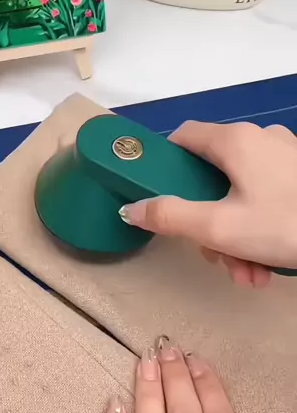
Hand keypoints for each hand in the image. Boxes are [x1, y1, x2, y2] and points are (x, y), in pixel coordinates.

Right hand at [119, 121, 296, 286]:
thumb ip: (170, 217)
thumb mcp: (220, 228)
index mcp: (234, 142)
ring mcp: (286, 157)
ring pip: (242, 195)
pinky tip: (268, 267)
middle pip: (213, 178)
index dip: (166, 167)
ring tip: (249, 275)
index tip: (163, 200)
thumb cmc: (286, 224)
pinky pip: (268, 199)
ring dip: (236, 238)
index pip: (183, 137)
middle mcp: (260, 139)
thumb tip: (131, 208)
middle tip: (217, 259)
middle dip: (209, 224)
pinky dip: (261, 231)